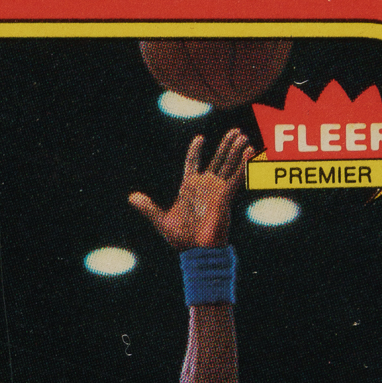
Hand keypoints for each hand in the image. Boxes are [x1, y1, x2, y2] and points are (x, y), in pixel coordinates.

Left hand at [128, 128, 255, 249]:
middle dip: (226, 145)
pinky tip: (250, 152)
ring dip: (236, 151)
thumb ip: (148, 207)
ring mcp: (217, 190)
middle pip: (218, 160)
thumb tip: (131, 198)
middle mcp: (206, 186)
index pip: (194, 163)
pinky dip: (243, 165)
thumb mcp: (161, 220)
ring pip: (229, 165)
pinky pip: (236, 178)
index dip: (196, 151)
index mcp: (190, 188)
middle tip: (236, 131)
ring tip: (243, 136)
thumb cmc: (181, 239)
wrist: (196, 251)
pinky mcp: (225, 196)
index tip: (200, 138)